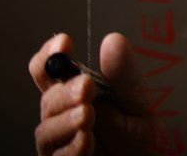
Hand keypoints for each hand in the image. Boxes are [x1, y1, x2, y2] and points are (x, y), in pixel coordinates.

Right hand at [30, 32, 155, 155]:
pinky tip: (86, 139)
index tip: (63, 42)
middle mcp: (64, 117)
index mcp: (79, 95)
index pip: (51, 71)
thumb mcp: (139, 103)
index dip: (50, 55)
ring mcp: (60, 144)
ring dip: (65, 120)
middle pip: (48, 100)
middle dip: (64, 92)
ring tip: (87, 115)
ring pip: (46, 131)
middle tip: (85, 87)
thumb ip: (125, 76)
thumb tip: (113, 41)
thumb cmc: (140, 138)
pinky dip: (71, 148)